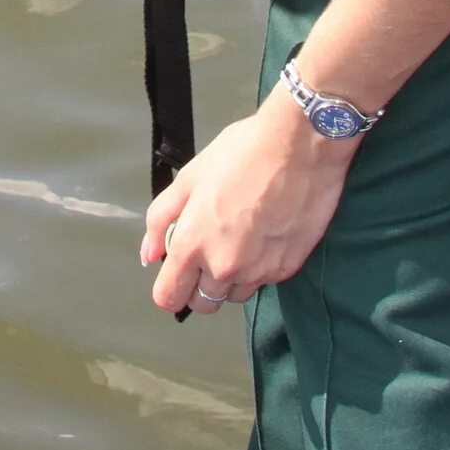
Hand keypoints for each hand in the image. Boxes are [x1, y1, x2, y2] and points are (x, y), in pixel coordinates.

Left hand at [140, 99, 357, 316]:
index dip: (169, 288)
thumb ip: (161, 220)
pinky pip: (263, 282)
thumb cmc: (242, 153)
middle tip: (209, 252)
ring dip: (231, 280)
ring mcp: (258, 272)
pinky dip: (259, 268)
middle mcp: (224, 267)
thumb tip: (149, 255)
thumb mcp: (190, 178)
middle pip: (202, 304)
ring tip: (240, 239)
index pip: (169, 297)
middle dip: (199, 286)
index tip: (176, 275)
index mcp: (193, 244)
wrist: (300, 146)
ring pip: (234, 296)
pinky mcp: (286, 269)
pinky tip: (264, 235)